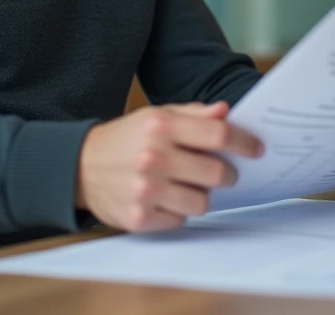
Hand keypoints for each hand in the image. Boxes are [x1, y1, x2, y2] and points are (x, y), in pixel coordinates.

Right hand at [76, 101, 262, 231]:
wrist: (78, 166)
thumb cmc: (126, 138)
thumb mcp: (157, 116)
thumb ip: (193, 114)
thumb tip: (226, 112)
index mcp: (160, 126)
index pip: (218, 135)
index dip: (244, 143)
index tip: (255, 149)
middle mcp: (153, 157)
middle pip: (216, 173)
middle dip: (226, 174)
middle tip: (222, 172)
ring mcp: (145, 190)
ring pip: (202, 203)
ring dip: (201, 195)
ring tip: (188, 185)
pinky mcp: (138, 218)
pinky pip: (180, 221)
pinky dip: (178, 212)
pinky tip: (166, 198)